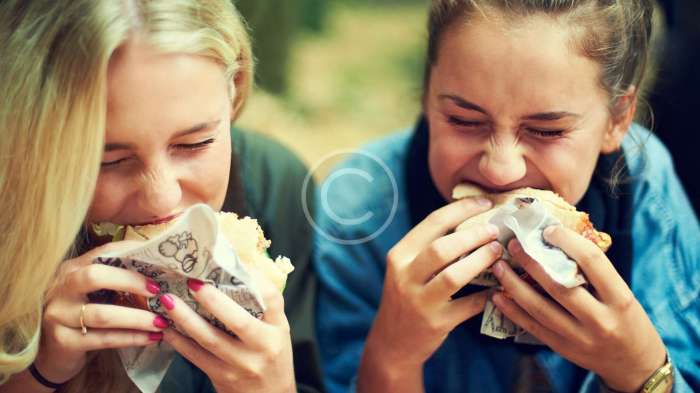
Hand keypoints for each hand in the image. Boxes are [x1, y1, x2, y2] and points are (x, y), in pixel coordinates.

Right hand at [37, 242, 165, 383]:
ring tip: (162, 322)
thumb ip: (117, 281)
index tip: (160, 261)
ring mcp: (58, 315)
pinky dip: (131, 338)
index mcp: (72, 269)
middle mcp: (61, 288)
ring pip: (103, 314)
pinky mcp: (63, 341)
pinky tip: (151, 338)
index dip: (132, 254)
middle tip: (158, 291)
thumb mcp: (96, 293)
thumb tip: (161, 275)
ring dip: (137, 318)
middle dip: (131, 281)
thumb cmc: (84, 317)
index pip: (103, 253)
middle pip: (95, 276)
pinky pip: (103, 339)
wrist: (54, 353)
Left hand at [161, 266, 294, 392]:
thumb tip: (240, 267)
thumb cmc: (272, 356)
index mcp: (277, 329)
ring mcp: (240, 364)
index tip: (235, 262)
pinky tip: (166, 327)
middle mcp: (261, 347)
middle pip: (237, 320)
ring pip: (209, 339)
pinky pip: (195, 356)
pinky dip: (178, 341)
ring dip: (185, 318)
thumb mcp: (277, 330)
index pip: (272, 299)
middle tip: (191, 280)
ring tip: (167, 300)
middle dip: (212, 299)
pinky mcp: (221, 377)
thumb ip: (264, 305)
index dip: (255, 279)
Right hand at [358, 197, 501, 391]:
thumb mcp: (406, 269)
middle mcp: (405, 276)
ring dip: (480, 261)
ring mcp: (419, 301)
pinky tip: (500, 287)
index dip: (461, 209)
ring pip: (454, 275)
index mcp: (399, 256)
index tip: (484, 203)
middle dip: (473, 235)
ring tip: (497, 252)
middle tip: (494, 230)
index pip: (431, 223)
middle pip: (442, 248)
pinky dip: (487, 295)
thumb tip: (469, 219)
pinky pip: (468, 306)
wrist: (391, 343)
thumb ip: (428, 247)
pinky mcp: (436, 323)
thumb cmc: (406, 298)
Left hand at [492, 226, 665, 391]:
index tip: (547, 230)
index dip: (567, 241)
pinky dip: (512, 311)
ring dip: (514, 285)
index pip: (592, 262)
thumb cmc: (627, 319)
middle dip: (531, 261)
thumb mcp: (621, 294)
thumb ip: (595, 273)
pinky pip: (532, 327)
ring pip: (540, 307)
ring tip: (498, 267)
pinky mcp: (563, 348)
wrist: (635, 364)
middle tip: (513, 245)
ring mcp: (580, 338)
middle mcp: (600, 320)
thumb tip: (557, 241)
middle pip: (559, 285)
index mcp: (620, 299)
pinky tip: (497, 296)